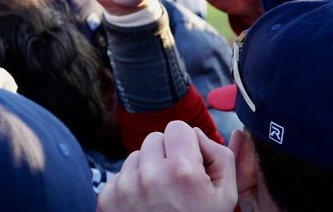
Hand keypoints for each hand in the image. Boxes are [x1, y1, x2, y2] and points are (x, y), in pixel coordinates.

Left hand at [98, 121, 237, 211]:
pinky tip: (145, 204)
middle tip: (176, 182)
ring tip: (161, 195)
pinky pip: (121, 174)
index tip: (191, 164)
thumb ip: (220, 155)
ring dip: (149, 169)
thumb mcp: (225, 195)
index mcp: (181, 172)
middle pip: (155, 138)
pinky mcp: (107, 197)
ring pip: (136, 155)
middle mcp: (148, 176)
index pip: (178, 127)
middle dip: (167, 155)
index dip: (188, 144)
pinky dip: (132, 185)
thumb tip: (198, 134)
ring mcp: (124, 187)